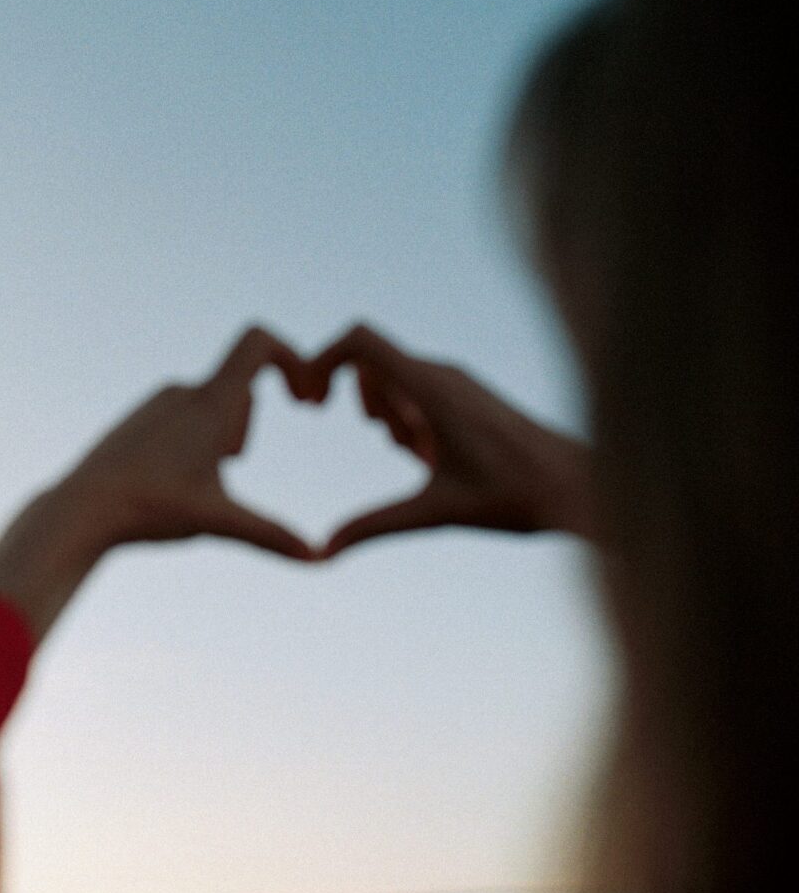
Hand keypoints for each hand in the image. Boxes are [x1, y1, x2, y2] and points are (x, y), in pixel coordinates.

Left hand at [58, 326, 320, 561]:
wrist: (82, 508)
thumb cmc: (150, 510)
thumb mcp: (218, 522)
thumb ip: (271, 535)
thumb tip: (318, 558)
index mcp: (209, 403)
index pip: (257, 341)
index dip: (292, 357)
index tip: (304, 399)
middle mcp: (183, 391)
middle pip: (240, 387)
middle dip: (247, 426)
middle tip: (228, 465)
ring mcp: (158, 402)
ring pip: (212, 403)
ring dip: (222, 435)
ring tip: (200, 477)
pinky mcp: (139, 418)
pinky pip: (184, 414)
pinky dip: (196, 439)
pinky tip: (174, 477)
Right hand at [308, 324, 594, 558]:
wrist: (580, 488)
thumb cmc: (515, 497)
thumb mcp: (435, 513)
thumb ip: (374, 526)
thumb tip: (324, 552)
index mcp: (430, 389)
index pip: (360, 340)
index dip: (322, 359)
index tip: (312, 403)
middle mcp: (442, 374)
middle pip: (371, 361)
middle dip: (356, 397)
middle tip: (375, 438)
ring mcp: (457, 381)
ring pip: (396, 375)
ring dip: (384, 408)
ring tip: (410, 454)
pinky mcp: (469, 394)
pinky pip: (419, 387)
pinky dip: (407, 414)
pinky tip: (427, 456)